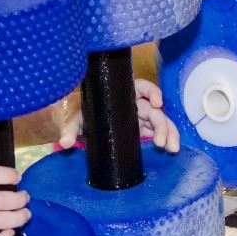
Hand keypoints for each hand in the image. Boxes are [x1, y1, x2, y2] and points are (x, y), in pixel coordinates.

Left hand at [54, 79, 180, 152]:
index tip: (157, 103)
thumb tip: (65, 142)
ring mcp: (138, 118)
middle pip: (154, 110)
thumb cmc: (79, 115)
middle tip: (162, 142)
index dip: (152, 92)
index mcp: (120, 94)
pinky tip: (169, 148)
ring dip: (169, 132)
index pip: (141, 87)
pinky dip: (165, 138)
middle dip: (163, 124)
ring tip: (171, 148)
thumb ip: (70, 130)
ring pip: (159, 121)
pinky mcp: (138, 130)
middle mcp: (132, 104)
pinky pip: (156, 132)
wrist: (80, 126)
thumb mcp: (74, 120)